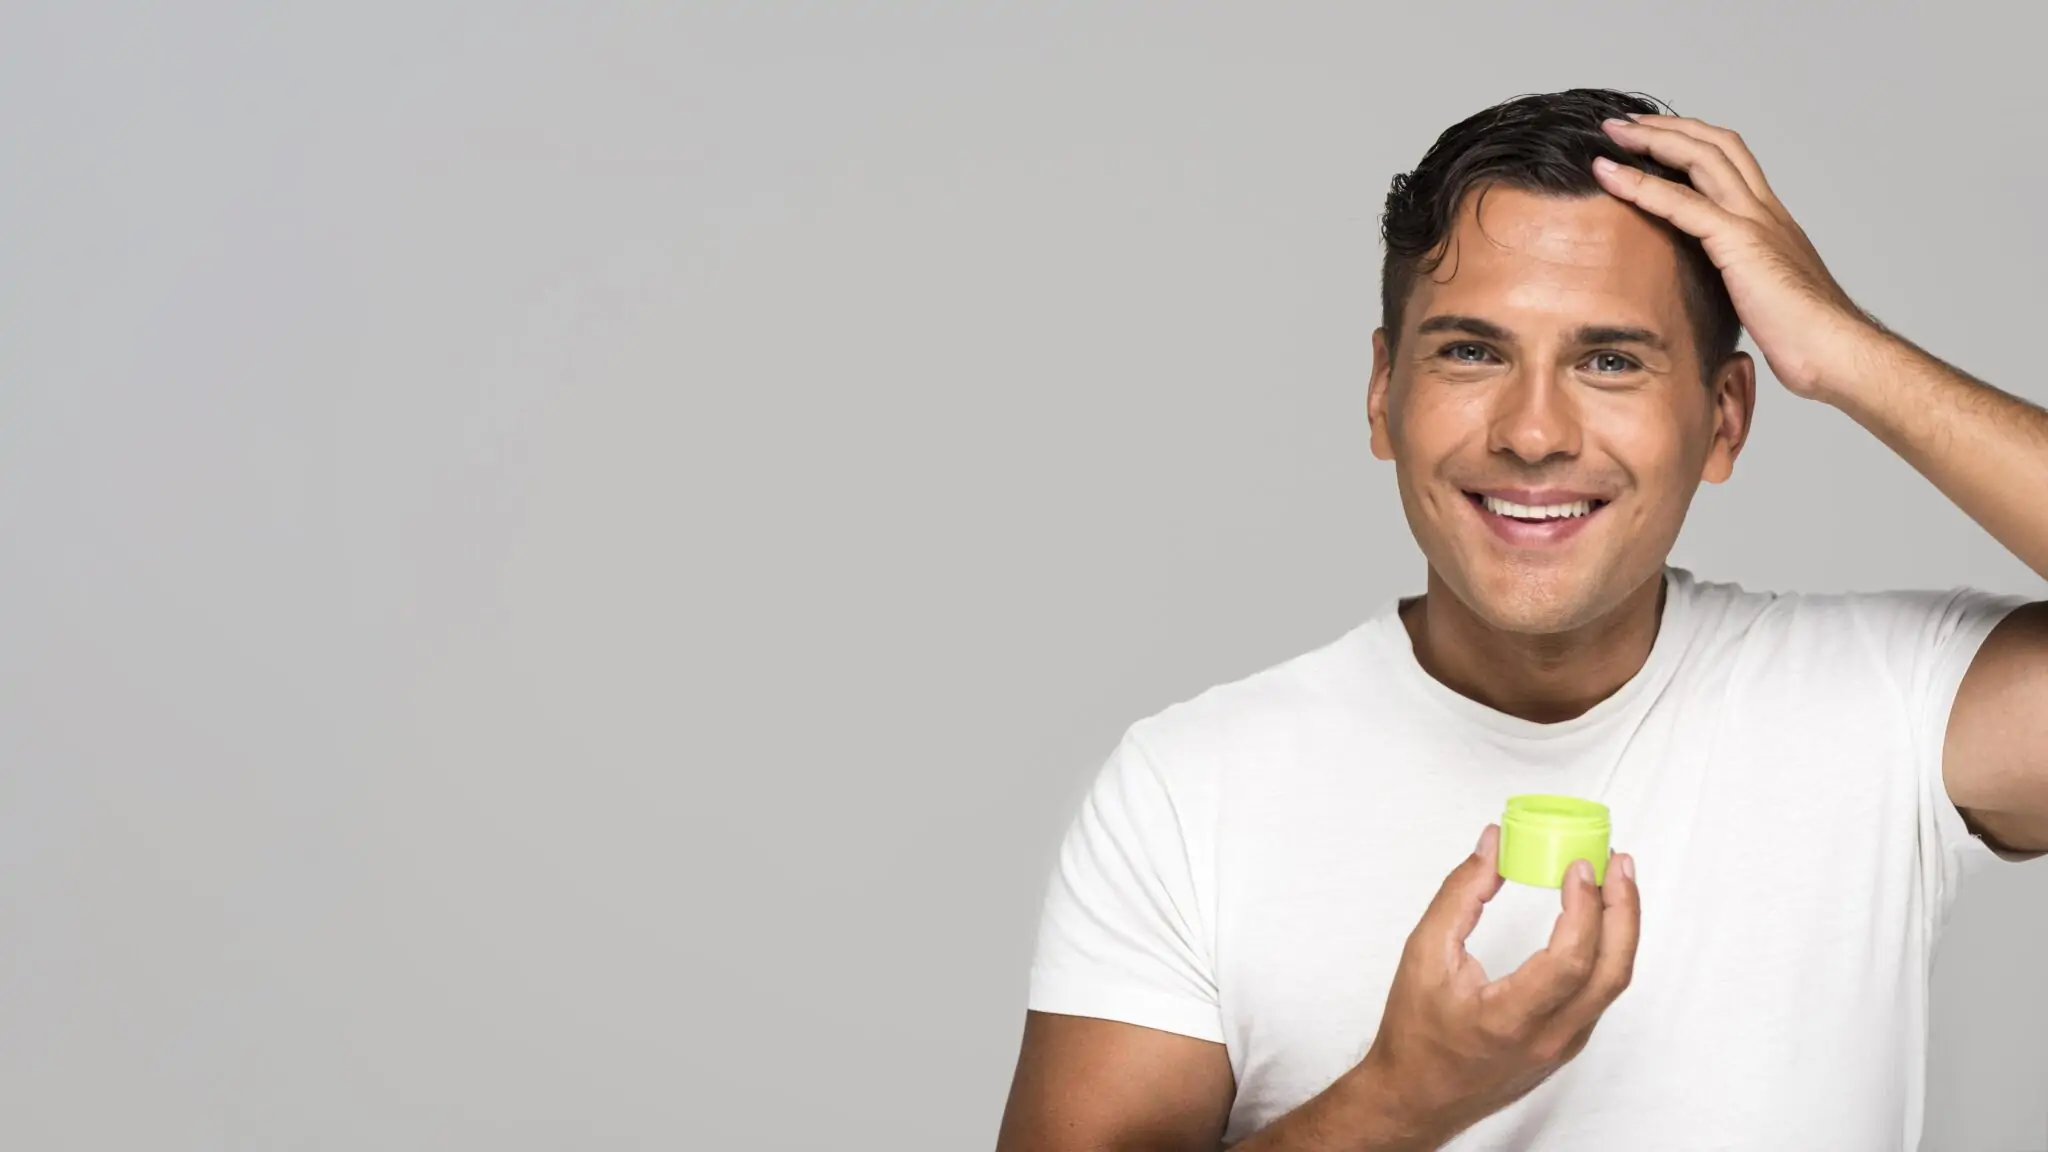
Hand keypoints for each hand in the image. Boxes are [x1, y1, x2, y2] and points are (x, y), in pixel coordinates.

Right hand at [1350, 825, 1639, 1146]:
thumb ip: (1460, 895)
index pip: (1571, 961)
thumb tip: (1492, 846)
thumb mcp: (1423, 954)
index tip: (1578, 867)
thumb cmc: (1415, 1034)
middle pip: (1612, 971)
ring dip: (1620, 926)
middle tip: (1617, 861)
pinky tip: (1595, 918)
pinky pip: (1600, 992)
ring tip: (1612, 880)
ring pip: (1613, 982)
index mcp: (1510, 1019)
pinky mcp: (1568, 1044)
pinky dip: (1605, 948)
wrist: (1417, 1096)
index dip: (1584, 908)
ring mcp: (1564, 1045)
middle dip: (1623, 909)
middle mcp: (1548, 1038)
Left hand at [1592, 113, 1886, 401]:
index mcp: (1771, 221)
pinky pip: (1682, 203)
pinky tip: (1609, 175)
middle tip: (1623, 123)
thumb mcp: (1761, 296)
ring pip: (1701, 158)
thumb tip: (1714, 290)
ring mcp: (1755, 221)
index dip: (1691, 142)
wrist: (1836, 350)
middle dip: (1668, 127)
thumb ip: (1738, 280)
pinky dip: (1641, 185)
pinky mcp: (1740, 242)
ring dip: (1652, 139)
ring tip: (1612, 133)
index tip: (1653, 138)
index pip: (1731, 161)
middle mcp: (1765, 210)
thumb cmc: (1804, 337)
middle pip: (1716, 144)